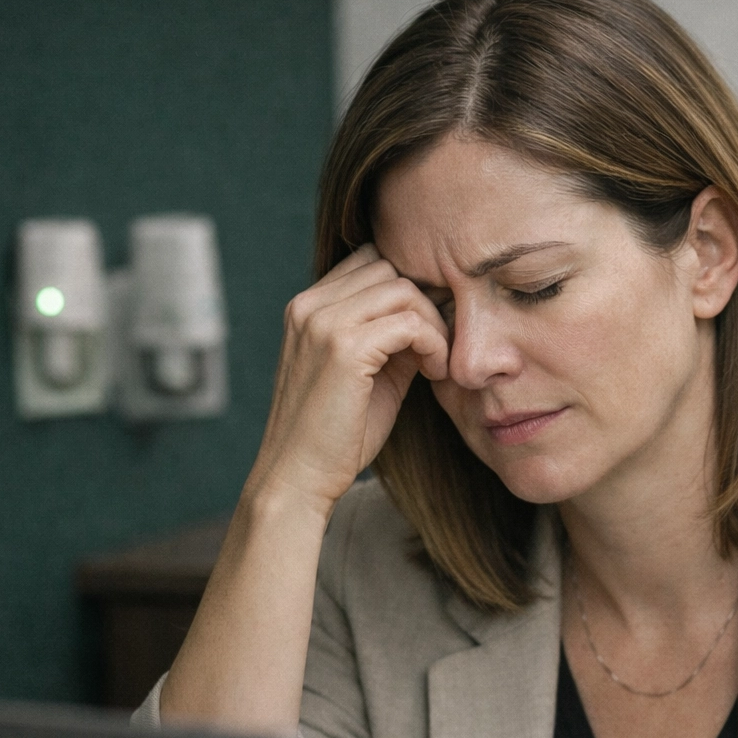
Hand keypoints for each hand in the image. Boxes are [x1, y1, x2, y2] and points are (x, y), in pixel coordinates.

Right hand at [244, 243, 449, 514]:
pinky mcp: (344, 348)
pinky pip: (410, 323)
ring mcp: (323, 323)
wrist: (299, 478)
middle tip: (438, 347)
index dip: (407, 290)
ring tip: (436, 364)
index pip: (370, 260)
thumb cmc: (335, 434)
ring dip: (432, 325)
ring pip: (403, 290)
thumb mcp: (365, 372)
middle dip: (424, 304)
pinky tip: (434, 373)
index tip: (428, 329)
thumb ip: (391, 337)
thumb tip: (434, 313)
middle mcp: (309, 305)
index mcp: (308, 307)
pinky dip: (433, 344)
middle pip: (390, 268)